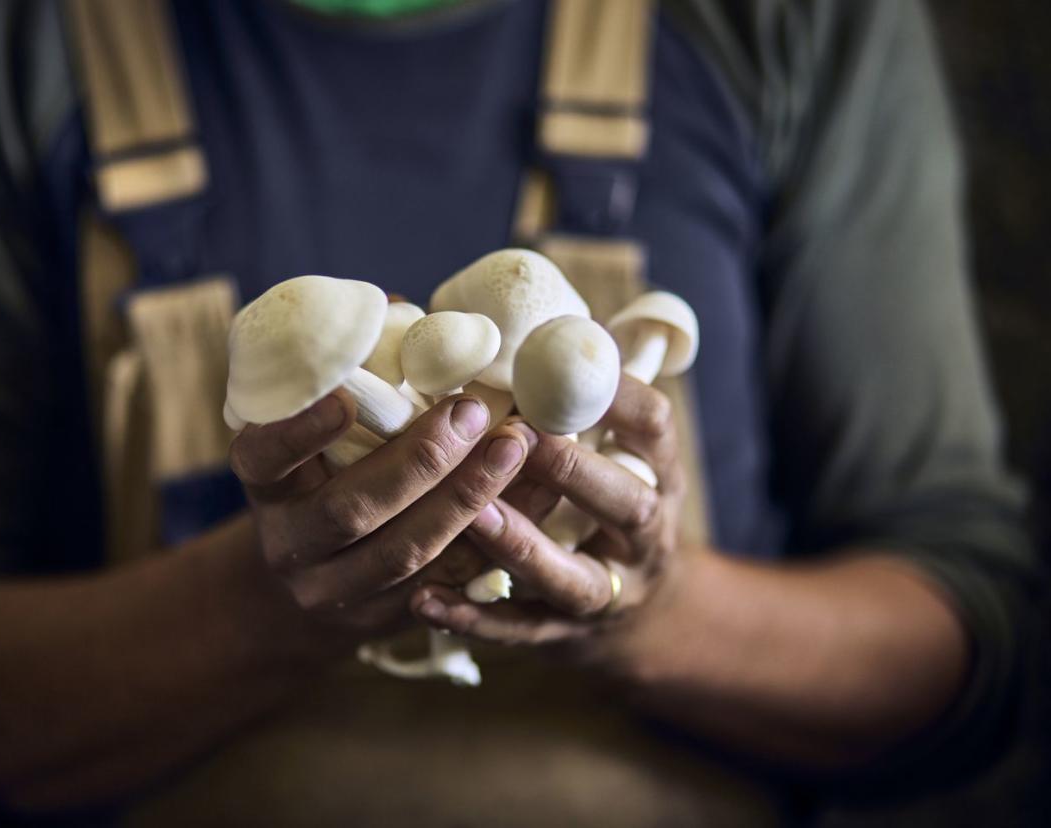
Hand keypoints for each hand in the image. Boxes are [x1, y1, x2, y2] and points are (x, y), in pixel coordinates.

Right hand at [229, 391, 530, 637]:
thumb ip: (352, 377)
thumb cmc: (325, 469)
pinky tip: (535, 493)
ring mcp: (334, 590)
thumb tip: (399, 308)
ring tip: (514, 446)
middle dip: (419, 460)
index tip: (342, 397)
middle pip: (351, 510)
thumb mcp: (316, 428)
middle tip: (471, 411)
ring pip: (404, 554)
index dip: (298, 432)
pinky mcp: (385, 619)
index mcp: (265, 485)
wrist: (312, 570)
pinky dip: (493, 535)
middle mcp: (290, 544)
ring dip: (466, 498)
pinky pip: (445, 581)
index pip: (264, 458)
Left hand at [410, 376, 685, 644]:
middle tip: (519, 436)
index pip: (654, 427)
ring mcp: (609, 596)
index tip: (566, 363)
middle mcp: (644, 538)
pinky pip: (520, 633)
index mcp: (657, 476)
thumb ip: (584, 406)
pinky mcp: (565, 637)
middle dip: (574, 471)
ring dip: (521, 545)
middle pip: (627, 504)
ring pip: (570, 578)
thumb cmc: (610, 507)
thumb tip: (530, 324)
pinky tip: (426, 601)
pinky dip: (475, 620)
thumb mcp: (623, 455)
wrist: (648, 617)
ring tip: (473, 514)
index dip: (617, 395)